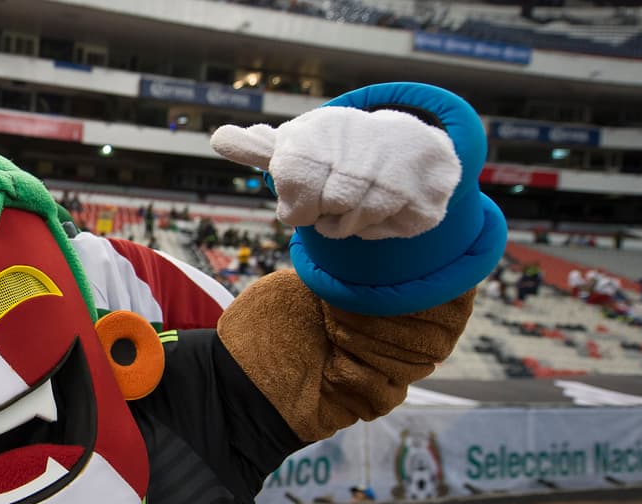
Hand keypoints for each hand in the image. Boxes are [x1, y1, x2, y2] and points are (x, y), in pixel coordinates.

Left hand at [211, 106, 460, 240]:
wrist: (412, 145)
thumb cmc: (343, 150)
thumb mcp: (302, 143)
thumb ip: (261, 148)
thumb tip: (217, 136)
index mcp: (329, 132)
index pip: (294, 180)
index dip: (296, 201)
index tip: (304, 194)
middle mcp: (365, 147)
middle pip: (326, 209)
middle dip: (323, 213)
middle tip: (331, 199)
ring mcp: (398, 173)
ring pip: (352, 224)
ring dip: (348, 223)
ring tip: (357, 199)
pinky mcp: (424, 200)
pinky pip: (384, 233)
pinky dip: (379, 229)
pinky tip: (385, 205)